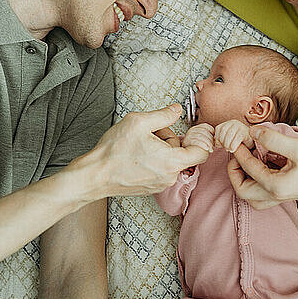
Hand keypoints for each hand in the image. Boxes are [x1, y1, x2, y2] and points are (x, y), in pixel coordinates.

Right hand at [69, 104, 209, 198]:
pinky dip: (154, 160)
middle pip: (182, 152)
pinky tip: (137, 156)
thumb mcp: (139, 122)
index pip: (203, 153)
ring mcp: (160, 184)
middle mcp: (169, 176)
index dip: (200, 139)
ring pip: (171, 160)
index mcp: (172, 161)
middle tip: (150, 134)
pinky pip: (161, 169)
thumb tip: (177, 109)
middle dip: (169, 139)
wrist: (95, 174)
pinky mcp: (150, 188)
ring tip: (140, 145)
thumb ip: (164, 115)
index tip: (193, 131)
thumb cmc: (114, 150)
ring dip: (160, 149)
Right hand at [182, 123, 214, 153]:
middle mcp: (192, 130)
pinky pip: (196, 141)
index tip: (214, 138)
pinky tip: (207, 149)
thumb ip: (207, 136)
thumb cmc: (195, 146)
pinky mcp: (187, 141)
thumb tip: (216, 137)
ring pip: (201, 136)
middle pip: (204, 132)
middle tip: (213, 146)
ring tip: (211, 149)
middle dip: (211, 139)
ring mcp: (189, 135)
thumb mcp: (201, 139)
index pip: (206, 126)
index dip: (212, 131)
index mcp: (196, 128)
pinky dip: (203, 145)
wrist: (186, 154)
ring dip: (208, 143)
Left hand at [214, 120, 253, 151]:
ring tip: (229, 149)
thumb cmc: (238, 143)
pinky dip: (233, 145)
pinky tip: (233, 150)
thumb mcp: (227, 140)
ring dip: (227, 144)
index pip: (218, 129)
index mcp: (228, 123)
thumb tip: (215, 143)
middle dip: (222, 142)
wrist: (252, 144)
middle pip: (223, 131)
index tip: (220, 145)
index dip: (217, 138)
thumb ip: (220, 140)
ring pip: (229, 134)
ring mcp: (240, 126)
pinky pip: (237, 138)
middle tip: (225, 148)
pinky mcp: (246, 132)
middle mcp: (234, 122)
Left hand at [227, 123, 297, 209]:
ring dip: (244, 179)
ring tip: (247, 159)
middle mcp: (277, 195)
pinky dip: (257, 178)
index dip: (240, 151)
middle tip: (238, 153)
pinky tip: (263, 160)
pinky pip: (264, 190)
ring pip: (253, 195)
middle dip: (234, 173)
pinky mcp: (289, 190)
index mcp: (276, 187)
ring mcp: (283, 195)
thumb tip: (252, 132)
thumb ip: (273, 139)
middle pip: (243, 192)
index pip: (248, 169)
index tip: (240, 136)